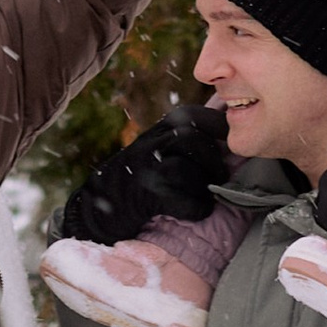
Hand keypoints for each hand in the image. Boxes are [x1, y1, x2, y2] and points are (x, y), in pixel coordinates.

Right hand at [58, 105, 230, 244]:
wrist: (95, 210)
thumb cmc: (133, 183)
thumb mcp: (153, 153)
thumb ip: (180, 145)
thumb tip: (225, 144)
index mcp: (155, 134)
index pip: (191, 115)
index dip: (217, 125)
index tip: (231, 139)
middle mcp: (148, 146)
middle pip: (191, 138)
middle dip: (212, 158)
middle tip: (220, 177)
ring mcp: (143, 170)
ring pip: (185, 169)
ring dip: (204, 187)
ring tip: (208, 197)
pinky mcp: (142, 197)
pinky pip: (179, 200)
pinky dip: (195, 208)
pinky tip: (196, 211)